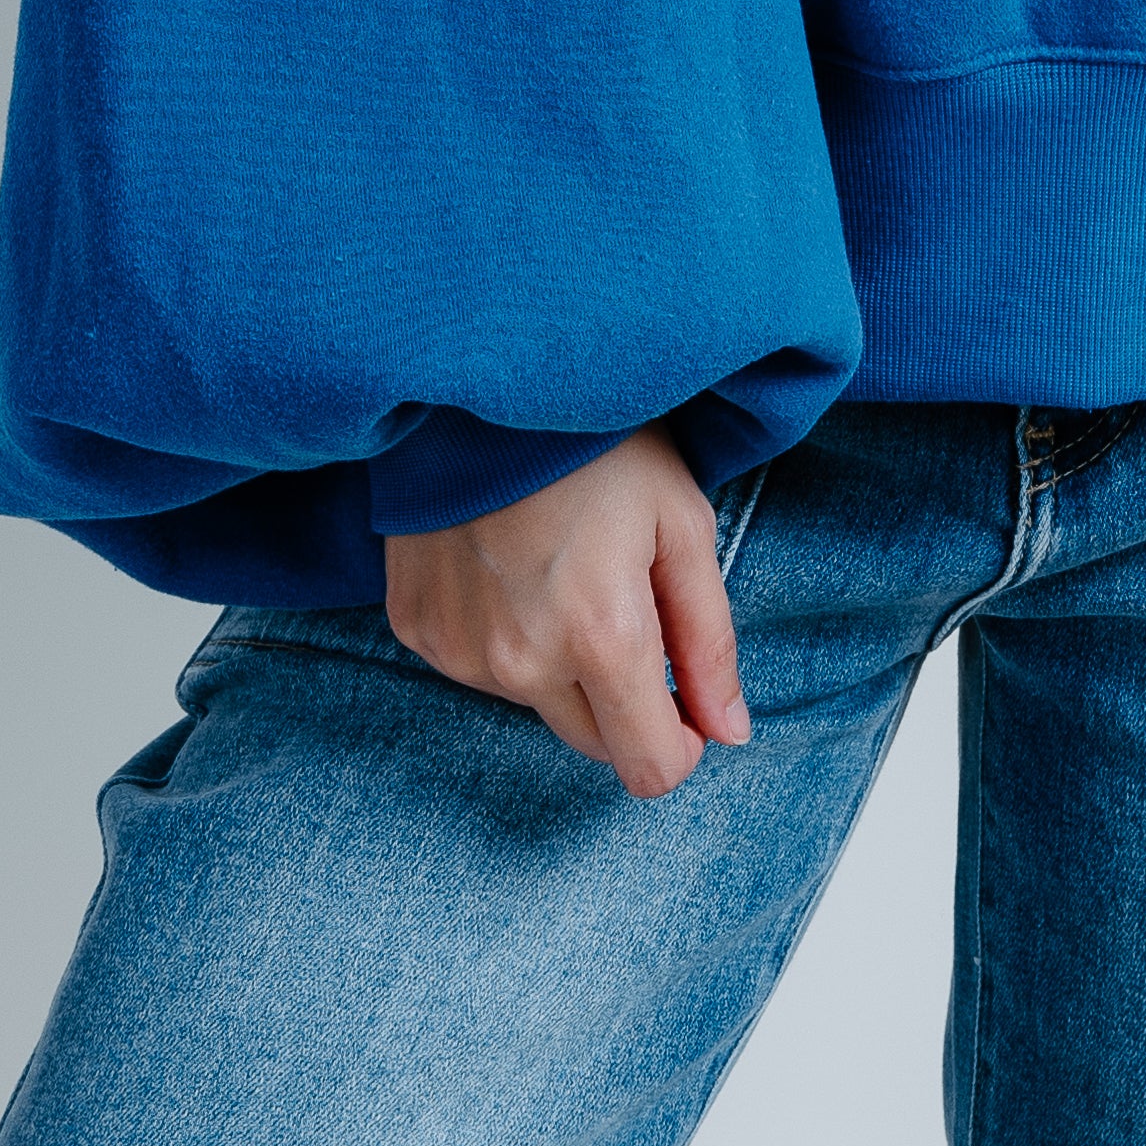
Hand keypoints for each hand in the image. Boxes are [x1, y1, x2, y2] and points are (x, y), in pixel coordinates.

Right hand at [382, 428, 749, 794]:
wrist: (481, 379)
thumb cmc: (596, 441)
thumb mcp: (682, 524)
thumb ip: (710, 640)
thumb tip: (730, 730)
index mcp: (602, 636)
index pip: (648, 766)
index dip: (680, 742)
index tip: (686, 703)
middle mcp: (523, 661)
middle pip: (593, 742)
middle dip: (624, 700)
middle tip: (628, 607)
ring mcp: (459, 649)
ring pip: (535, 702)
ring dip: (559, 663)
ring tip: (562, 566)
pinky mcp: (416, 629)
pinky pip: (476, 666)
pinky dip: (502, 635)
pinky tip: (509, 564)